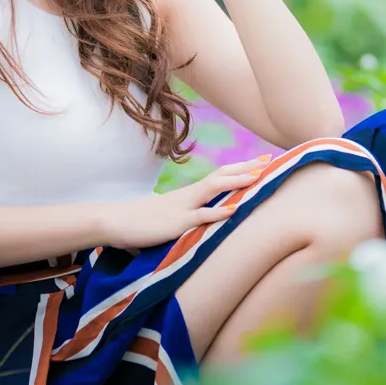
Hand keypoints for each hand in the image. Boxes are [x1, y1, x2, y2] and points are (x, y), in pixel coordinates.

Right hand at [105, 156, 270, 249]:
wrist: (115, 223)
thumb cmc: (142, 222)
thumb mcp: (170, 215)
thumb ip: (189, 214)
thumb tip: (206, 218)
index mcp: (189, 194)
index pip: (219, 175)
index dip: (241, 168)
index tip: (262, 161)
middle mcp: (189, 196)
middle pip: (221, 175)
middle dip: (246, 168)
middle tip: (270, 160)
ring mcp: (183, 208)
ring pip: (214, 190)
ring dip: (237, 182)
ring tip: (258, 176)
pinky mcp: (176, 224)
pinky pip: (200, 217)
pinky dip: (218, 212)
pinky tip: (233, 209)